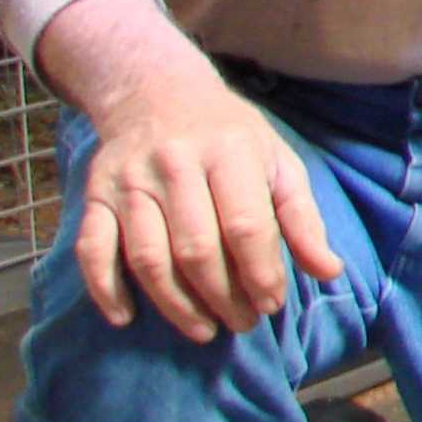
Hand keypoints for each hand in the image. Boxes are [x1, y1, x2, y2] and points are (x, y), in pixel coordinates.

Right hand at [39, 0, 341, 341]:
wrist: (155, 92)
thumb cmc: (228, 134)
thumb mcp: (277, 161)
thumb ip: (303, 217)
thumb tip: (329, 271)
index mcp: (229, 152)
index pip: (245, 226)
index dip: (261, 273)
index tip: (272, 304)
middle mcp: (175, 165)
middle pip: (196, 248)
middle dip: (223, 297)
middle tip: (242, 324)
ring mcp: (130, 181)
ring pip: (147, 257)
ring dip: (176, 304)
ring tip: (203, 329)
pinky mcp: (94, 196)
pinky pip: (92, 250)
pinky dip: (105, 289)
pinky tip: (126, 317)